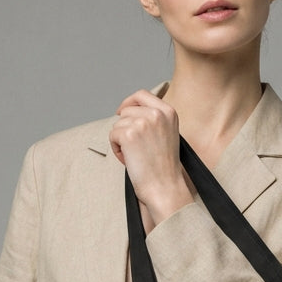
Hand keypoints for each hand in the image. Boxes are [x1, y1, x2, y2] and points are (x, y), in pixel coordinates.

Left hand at [109, 90, 192, 228]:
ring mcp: (142, 123)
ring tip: (135, 156)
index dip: (129, 102)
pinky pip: (112, 135)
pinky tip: (129, 160)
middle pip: (126, 110)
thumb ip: (153, 119)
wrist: (165, 187)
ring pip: (118, 124)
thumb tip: (128, 111)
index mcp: (169, 112)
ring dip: (121, 140)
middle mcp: (156, 114)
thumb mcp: (167, 134)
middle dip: (125, 127)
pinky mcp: (129, 134)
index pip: (142, 95)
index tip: (121, 112)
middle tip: (135, 148)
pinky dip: (116, 149)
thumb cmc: (164, 167)